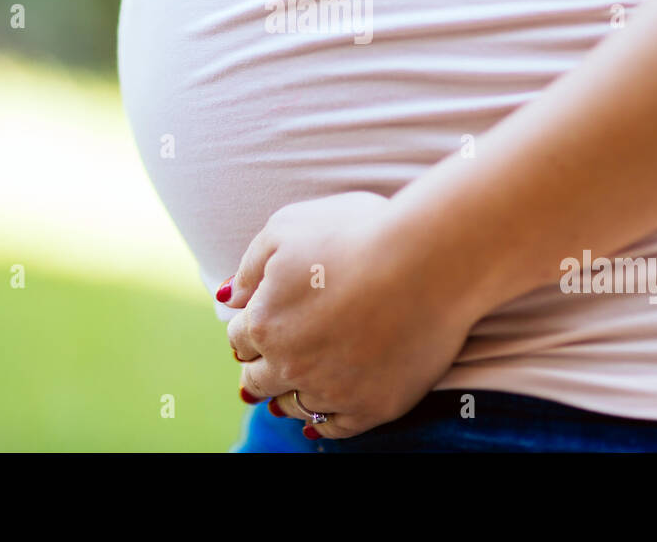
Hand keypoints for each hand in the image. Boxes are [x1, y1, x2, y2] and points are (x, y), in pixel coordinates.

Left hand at [220, 191, 477, 438]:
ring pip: (295, 407)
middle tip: (267, 362)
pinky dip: (326, 421)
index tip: (260, 325)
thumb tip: (230, 297)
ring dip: (290, 394)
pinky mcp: (374, 407)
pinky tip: (326, 411)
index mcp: (264, 323)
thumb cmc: (357, 234)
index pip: (239, 339)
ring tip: (299, 382)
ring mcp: (333, 391)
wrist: (426, 260)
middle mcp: (291, 365)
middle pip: (258, 381)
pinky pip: (336, 428)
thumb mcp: (286, 228)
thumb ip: (250, 265)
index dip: (249, 329)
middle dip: (260, 367)